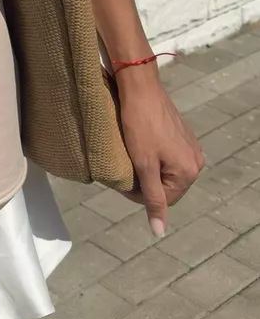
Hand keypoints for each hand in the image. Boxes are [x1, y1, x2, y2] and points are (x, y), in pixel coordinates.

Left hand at [116, 66, 204, 235]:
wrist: (140, 87)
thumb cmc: (140, 125)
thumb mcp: (144, 165)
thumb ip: (152, 198)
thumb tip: (159, 232)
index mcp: (189, 171)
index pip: (164, 199)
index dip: (140, 195)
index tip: (122, 182)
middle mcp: (196, 160)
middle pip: (167, 185)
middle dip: (146, 182)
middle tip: (125, 169)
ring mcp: (191, 145)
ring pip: (166, 169)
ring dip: (149, 168)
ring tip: (130, 157)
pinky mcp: (182, 133)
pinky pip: (168, 154)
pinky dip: (154, 155)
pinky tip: (139, 145)